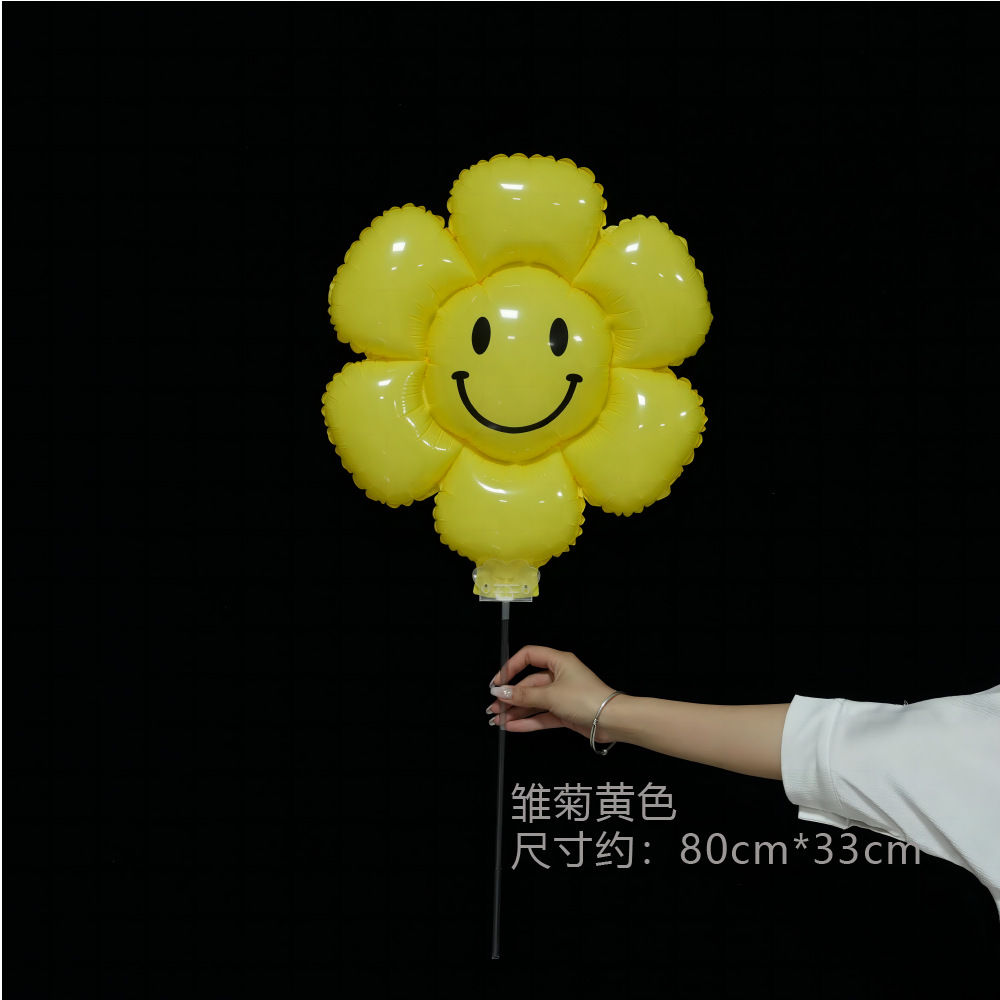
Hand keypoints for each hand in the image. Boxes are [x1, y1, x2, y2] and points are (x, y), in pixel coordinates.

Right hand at [487, 645, 617, 740]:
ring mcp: (561, 695)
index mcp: (558, 661)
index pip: (528, 656)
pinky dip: (526, 721)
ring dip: (515, 711)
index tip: (498, 681)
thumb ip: (523, 695)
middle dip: (509, 697)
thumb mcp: (550, 695)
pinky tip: (511, 726)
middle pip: (528, 683)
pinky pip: (540, 715)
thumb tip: (501, 692)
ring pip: (532, 702)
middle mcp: (558, 676)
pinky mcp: (563, 712)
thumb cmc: (587, 699)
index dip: (511, 667)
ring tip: (497, 719)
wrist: (612, 720)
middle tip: (493, 707)